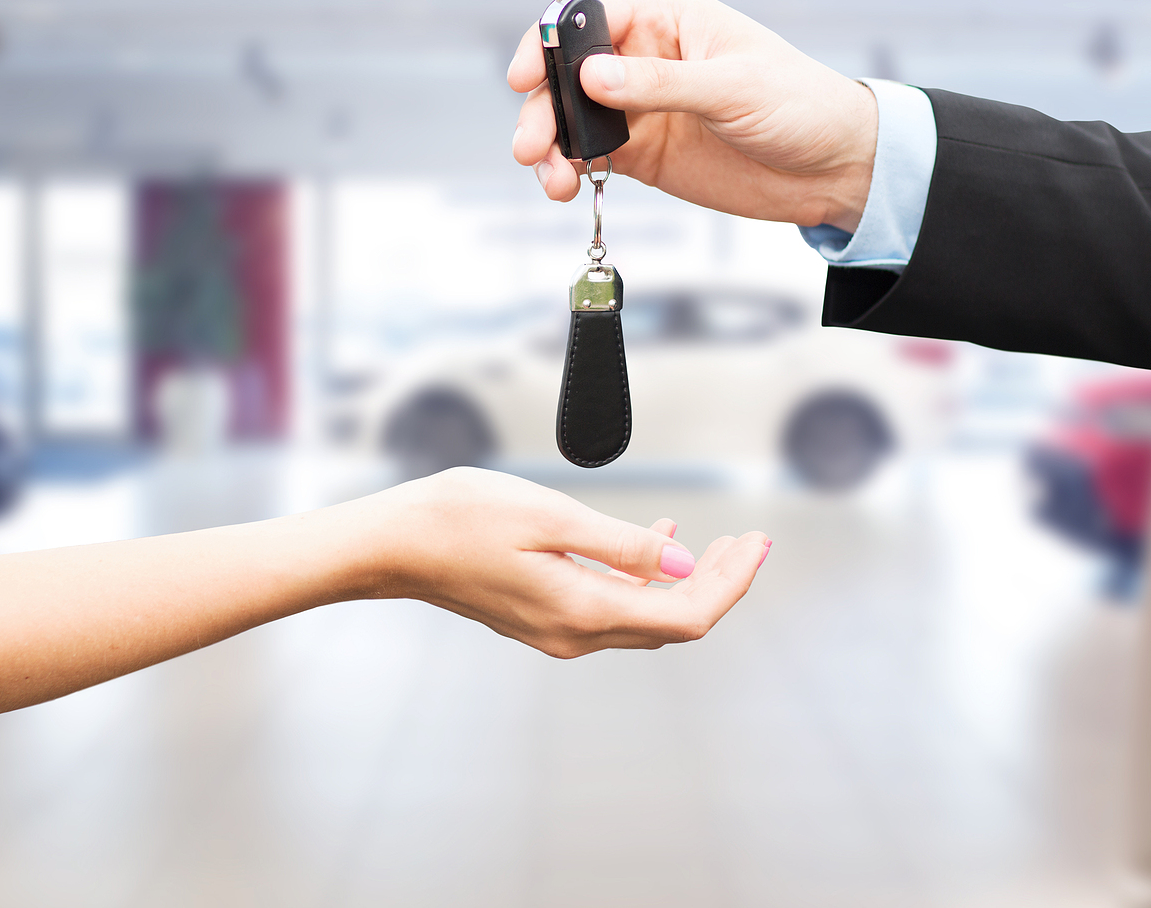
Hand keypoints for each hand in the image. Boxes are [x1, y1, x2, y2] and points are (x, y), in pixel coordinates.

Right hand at [345, 467, 770, 658]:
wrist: (393, 545)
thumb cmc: (460, 518)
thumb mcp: (549, 516)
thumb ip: (620, 544)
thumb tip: (681, 561)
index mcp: (582, 611)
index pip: (686, 615)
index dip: (730, 584)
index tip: (757, 544)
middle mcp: (574, 634)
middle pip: (672, 622)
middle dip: (720, 582)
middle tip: (753, 541)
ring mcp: (556, 631)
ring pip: (646, 617)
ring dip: (687, 581)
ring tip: (720, 541)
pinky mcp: (541, 617)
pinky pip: (614, 607)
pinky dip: (646, 579)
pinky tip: (656, 541)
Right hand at [508, 0, 878, 231]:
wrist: (834, 168)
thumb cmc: (801, 105)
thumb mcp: (732, 88)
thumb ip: (661, 85)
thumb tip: (592, 78)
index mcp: (668, 19)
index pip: (589, 19)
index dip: (551, 44)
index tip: (527, 76)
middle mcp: (645, 59)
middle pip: (568, 74)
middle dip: (543, 107)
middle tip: (532, 144)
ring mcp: (641, 108)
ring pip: (572, 119)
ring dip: (551, 145)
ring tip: (552, 178)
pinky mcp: (644, 152)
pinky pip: (590, 156)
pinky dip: (570, 171)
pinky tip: (566, 187)